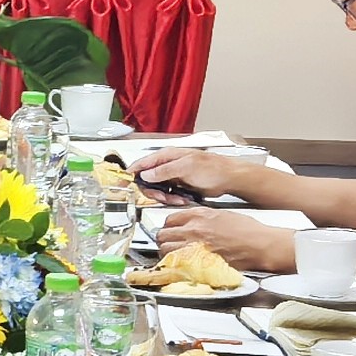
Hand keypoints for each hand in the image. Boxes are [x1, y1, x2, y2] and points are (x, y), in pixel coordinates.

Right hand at [133, 148, 279, 202]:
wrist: (229, 178)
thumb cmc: (212, 169)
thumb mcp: (185, 168)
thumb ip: (163, 171)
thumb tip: (145, 174)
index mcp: (166, 156)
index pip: (141, 164)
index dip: (131, 174)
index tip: (125, 185)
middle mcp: (167, 165)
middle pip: (147, 180)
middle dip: (154, 191)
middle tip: (163, 197)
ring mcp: (172, 175)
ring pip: (157, 189)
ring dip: (165, 197)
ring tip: (178, 198)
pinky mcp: (179, 185)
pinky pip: (168, 194)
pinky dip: (173, 199)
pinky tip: (182, 199)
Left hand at [157, 206, 295, 274]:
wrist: (261, 245)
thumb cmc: (249, 231)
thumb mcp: (223, 215)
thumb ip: (203, 218)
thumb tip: (192, 222)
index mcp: (200, 215)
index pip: (170, 219)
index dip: (169, 225)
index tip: (171, 229)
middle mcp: (194, 230)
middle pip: (162, 234)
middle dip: (163, 239)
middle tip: (168, 243)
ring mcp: (195, 247)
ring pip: (165, 250)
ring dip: (166, 252)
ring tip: (173, 254)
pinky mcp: (199, 263)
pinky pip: (177, 264)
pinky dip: (175, 265)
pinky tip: (180, 264)